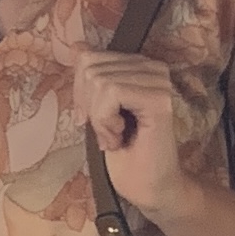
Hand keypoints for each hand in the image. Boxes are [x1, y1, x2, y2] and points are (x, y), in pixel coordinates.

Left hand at [76, 50, 203, 226]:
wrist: (150, 189)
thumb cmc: (126, 155)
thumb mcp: (97, 110)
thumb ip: (91, 78)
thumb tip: (76, 46)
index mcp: (139, 67)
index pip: (89, 57)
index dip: (80, 92)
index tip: (91, 121)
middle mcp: (153, 68)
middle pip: (91, 67)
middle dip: (89, 106)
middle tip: (106, 133)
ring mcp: (158, 82)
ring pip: (100, 80)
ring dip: (99, 118)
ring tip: (114, 137)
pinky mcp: (158, 99)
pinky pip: (111, 92)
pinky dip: (105, 120)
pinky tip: (119, 137)